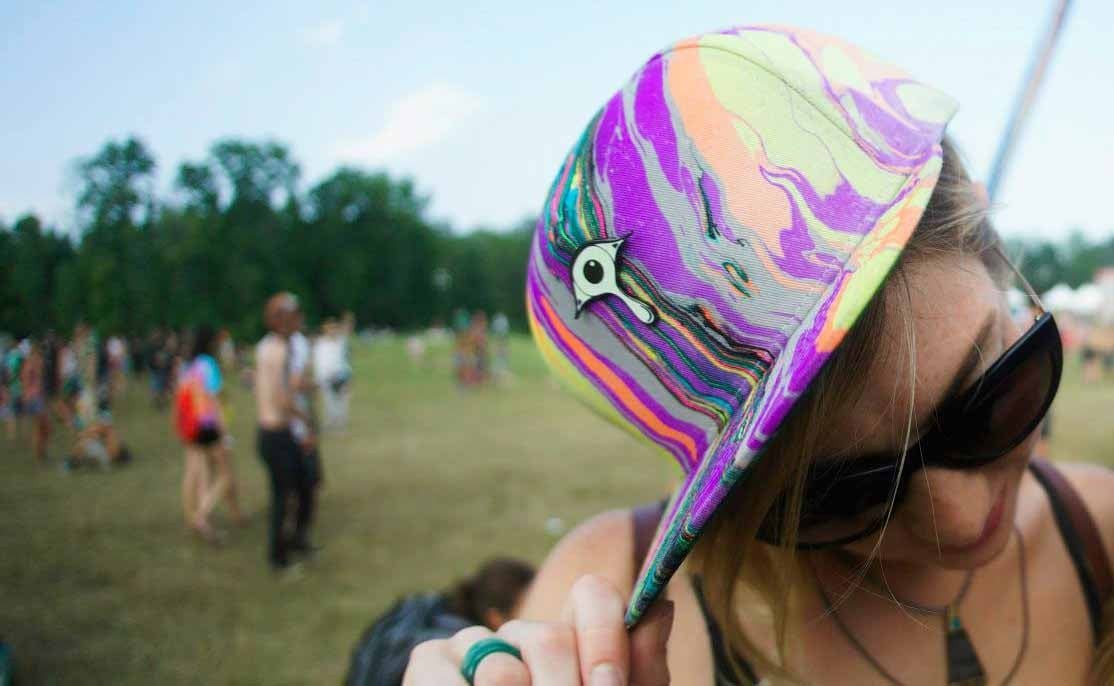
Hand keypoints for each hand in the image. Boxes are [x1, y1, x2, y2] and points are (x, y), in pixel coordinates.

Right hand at [403, 574, 673, 684]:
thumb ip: (641, 674)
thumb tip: (660, 607)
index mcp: (576, 642)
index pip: (593, 596)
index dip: (603, 636)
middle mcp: (526, 633)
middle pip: (550, 638)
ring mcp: (474, 645)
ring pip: (501, 671)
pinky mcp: (428, 662)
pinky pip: (447, 680)